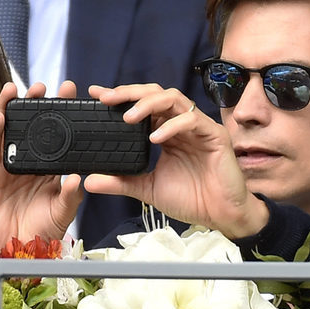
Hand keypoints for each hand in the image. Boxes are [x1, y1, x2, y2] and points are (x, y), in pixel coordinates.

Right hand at [0, 81, 84, 247]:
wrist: (17, 251)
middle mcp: (28, 162)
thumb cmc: (42, 232)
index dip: (61, 114)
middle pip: (31, 127)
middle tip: (43, 86)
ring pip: (8, 132)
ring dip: (10, 110)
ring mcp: (6, 167)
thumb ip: (70, 195)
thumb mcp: (62, 212)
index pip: (56, 135)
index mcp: (48, 168)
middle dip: (35, 105)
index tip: (71, 93)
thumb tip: (77, 177)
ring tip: (16, 89)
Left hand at [84, 84, 268, 238]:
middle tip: (108, 99)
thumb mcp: (147, 189)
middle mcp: (180, 124)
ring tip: (128, 117)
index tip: (96, 95)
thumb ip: (120, 182)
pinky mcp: (214, 135)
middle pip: (156, 94)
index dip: (121, 97)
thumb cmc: (191, 198)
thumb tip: (88, 181)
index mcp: (166, 131)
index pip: (142, 105)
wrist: (221, 215)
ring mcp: (198, 127)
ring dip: (148, 104)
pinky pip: (192, 120)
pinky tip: (156, 138)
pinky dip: (172, 126)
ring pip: (173, 99)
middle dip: (131, 93)